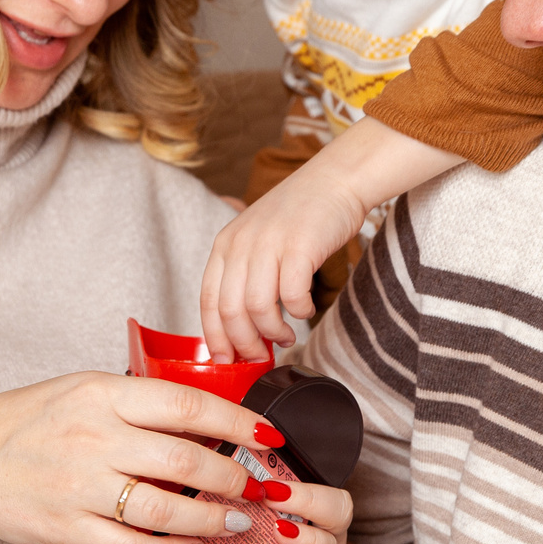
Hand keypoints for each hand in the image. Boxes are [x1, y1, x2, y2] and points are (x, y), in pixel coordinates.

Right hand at [0, 373, 265, 543]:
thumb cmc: (24, 422)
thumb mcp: (79, 389)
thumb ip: (135, 400)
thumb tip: (202, 416)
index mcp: (101, 394)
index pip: (186, 404)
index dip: (236, 421)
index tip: (266, 436)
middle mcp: (93, 438)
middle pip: (185, 461)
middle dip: (233, 478)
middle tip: (255, 488)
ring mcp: (78, 487)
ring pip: (165, 510)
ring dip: (211, 520)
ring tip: (235, 523)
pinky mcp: (66, 529)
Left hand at [201, 119, 466, 360]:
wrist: (334, 181)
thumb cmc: (299, 217)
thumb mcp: (256, 240)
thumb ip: (244, 277)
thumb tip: (242, 331)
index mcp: (225, 244)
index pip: (208, 302)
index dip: (215, 338)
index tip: (226, 362)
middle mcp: (241, 244)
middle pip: (230, 311)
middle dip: (244, 344)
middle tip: (260, 357)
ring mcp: (269, 244)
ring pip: (257, 308)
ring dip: (273, 332)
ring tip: (286, 336)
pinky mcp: (299, 246)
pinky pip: (292, 295)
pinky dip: (299, 312)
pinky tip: (306, 310)